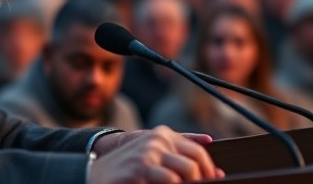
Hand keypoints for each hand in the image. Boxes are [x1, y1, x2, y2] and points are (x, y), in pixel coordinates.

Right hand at [88, 126, 224, 183]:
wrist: (98, 174)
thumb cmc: (130, 166)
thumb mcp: (154, 151)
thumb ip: (179, 146)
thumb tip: (209, 141)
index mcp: (163, 134)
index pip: (198, 151)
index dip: (208, 169)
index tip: (213, 180)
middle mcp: (158, 140)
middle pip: (195, 161)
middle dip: (202, 179)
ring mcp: (149, 153)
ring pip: (187, 171)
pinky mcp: (141, 168)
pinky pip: (171, 180)